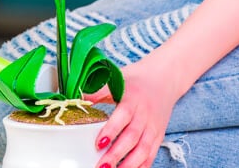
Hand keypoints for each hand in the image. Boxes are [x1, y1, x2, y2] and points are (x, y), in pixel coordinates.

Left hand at [86, 52, 185, 167]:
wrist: (163, 79)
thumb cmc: (136, 81)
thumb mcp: (117, 80)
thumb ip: (97, 91)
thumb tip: (75, 98)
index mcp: (133, 98)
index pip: (123, 116)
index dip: (111, 131)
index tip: (98, 144)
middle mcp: (145, 114)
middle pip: (132, 137)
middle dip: (116, 154)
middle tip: (101, 166)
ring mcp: (153, 127)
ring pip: (143, 150)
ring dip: (128, 165)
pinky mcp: (158, 136)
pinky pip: (151, 155)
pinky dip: (141, 166)